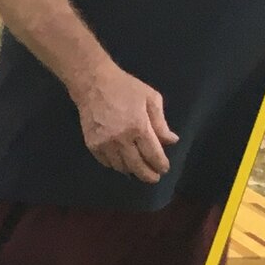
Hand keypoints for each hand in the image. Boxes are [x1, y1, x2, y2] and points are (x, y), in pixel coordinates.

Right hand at [71, 62, 174, 182]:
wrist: (94, 86)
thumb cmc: (126, 88)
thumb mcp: (151, 99)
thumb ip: (161, 123)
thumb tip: (170, 141)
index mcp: (139, 127)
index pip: (152, 153)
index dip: (160, 164)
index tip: (164, 169)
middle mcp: (121, 140)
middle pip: (136, 165)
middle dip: (147, 174)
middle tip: (154, 178)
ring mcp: (105, 144)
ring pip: (121, 167)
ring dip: (132, 171)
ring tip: (139, 171)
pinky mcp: (93, 146)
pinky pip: (106, 162)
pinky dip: (116, 166)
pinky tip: (123, 164)